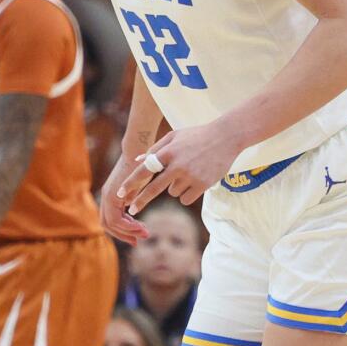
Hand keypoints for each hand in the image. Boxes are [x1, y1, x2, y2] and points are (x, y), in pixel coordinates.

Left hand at [98, 154, 150, 245]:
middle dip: (124, 235)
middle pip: (107, 225)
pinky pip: (115, 218)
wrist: (140, 150)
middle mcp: (106, 196)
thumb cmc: (143, 166)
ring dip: (127, 232)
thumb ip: (133, 199)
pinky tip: (140, 227)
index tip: (139, 235)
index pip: (112, 220)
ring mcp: (107, 196)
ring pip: (110, 224)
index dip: (123, 231)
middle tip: (139, 240)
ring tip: (144, 233)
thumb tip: (133, 210)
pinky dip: (127, 226)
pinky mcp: (111, 195)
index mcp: (111, 196)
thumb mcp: (138, 187)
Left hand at [117, 120, 244, 210]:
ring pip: (172, 192)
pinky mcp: (203, 184)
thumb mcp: (175, 136)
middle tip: (132, 210)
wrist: (226, 137)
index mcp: (168, 151)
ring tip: (187, 173)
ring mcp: (191, 175)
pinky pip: (186, 198)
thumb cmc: (197, 135)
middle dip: (141, 200)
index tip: (120, 194)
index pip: (145, 170)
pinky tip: (194, 181)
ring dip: (175, 188)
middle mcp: (178, 164)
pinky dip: (187, 194)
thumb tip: (137, 160)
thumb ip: (155, 148)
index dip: (131, 183)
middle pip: (154, 188)